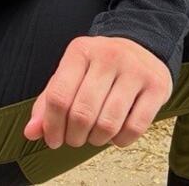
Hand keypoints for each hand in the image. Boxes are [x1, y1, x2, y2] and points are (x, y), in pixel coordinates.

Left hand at [23, 35, 172, 149]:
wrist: (142, 46)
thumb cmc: (100, 67)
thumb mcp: (71, 74)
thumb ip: (48, 102)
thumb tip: (31, 132)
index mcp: (81, 50)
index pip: (58, 96)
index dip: (51, 126)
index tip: (53, 140)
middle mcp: (109, 56)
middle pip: (82, 113)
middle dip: (74, 137)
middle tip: (76, 139)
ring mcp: (135, 70)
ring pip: (108, 124)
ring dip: (96, 140)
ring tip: (95, 136)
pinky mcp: (157, 85)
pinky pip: (134, 128)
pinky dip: (120, 141)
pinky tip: (116, 134)